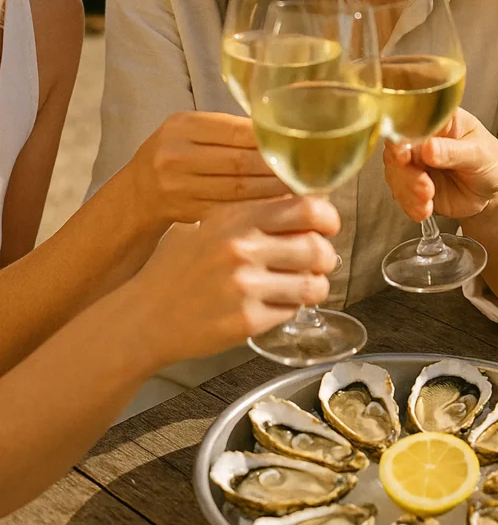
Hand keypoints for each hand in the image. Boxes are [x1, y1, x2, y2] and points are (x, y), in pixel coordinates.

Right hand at [127, 195, 339, 368]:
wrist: (144, 315)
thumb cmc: (178, 268)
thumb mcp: (210, 225)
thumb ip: (252, 213)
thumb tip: (305, 203)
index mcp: (237, 218)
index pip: (307, 207)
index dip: (327, 216)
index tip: (327, 224)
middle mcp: (242, 248)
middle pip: (317, 247)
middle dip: (325, 255)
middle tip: (318, 260)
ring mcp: (245, 287)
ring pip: (313, 284)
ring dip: (316, 286)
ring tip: (304, 285)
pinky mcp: (247, 321)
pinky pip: (292, 311)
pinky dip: (291, 308)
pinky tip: (276, 303)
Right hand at [129, 111, 287, 224]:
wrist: (137, 193)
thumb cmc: (174, 154)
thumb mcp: (190, 131)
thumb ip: (227, 130)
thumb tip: (280, 133)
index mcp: (182, 127)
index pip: (235, 131)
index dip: (269, 140)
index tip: (297, 146)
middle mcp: (176, 155)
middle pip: (240, 162)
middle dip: (277, 168)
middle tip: (307, 171)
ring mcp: (180, 187)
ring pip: (239, 189)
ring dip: (273, 191)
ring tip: (300, 190)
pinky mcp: (189, 213)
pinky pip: (232, 210)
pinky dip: (259, 209)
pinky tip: (279, 208)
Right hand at [383, 109, 497, 222]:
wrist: (494, 190)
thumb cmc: (490, 160)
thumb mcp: (480, 153)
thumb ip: (454, 151)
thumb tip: (428, 148)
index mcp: (436, 121)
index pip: (410, 122)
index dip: (400, 137)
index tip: (402, 154)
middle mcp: (420, 140)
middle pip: (396, 151)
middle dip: (405, 172)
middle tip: (424, 187)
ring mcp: (415, 164)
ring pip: (395, 174)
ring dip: (408, 191)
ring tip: (428, 200)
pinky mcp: (413, 186)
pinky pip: (402, 195)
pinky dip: (410, 205)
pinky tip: (425, 210)